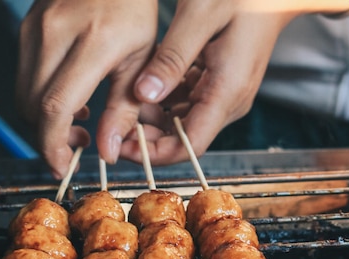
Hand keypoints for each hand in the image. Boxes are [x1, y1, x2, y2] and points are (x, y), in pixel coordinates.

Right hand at [16, 0, 157, 177]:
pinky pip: (24, 77)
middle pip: (33, 107)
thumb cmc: (132, 8)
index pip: (55, 108)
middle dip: (51, 137)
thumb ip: (123, 109)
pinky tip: (70, 96)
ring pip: (24, 95)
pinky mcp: (26, 28)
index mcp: (91, 42)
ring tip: (80, 121)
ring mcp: (35, 29)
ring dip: (45, 120)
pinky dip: (41, 98)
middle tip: (80, 144)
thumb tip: (106, 152)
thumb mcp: (140, 60)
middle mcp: (54, 34)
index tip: (63, 165)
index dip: (54, 146)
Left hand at [119, 0, 348, 165]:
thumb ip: (172, 58)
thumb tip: (144, 95)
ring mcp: (227, 93)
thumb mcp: (200, 15)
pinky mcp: (222, 83)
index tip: (125, 148)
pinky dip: (167, 98)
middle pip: (185, 137)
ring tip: (130, 97)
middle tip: (119, 122)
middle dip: (150, 136)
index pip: (191, 145)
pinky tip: (151, 80)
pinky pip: (190, 102)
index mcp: (227, 91)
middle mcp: (230, 101)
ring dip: (156, 116)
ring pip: (185, 121)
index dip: (157, 153)